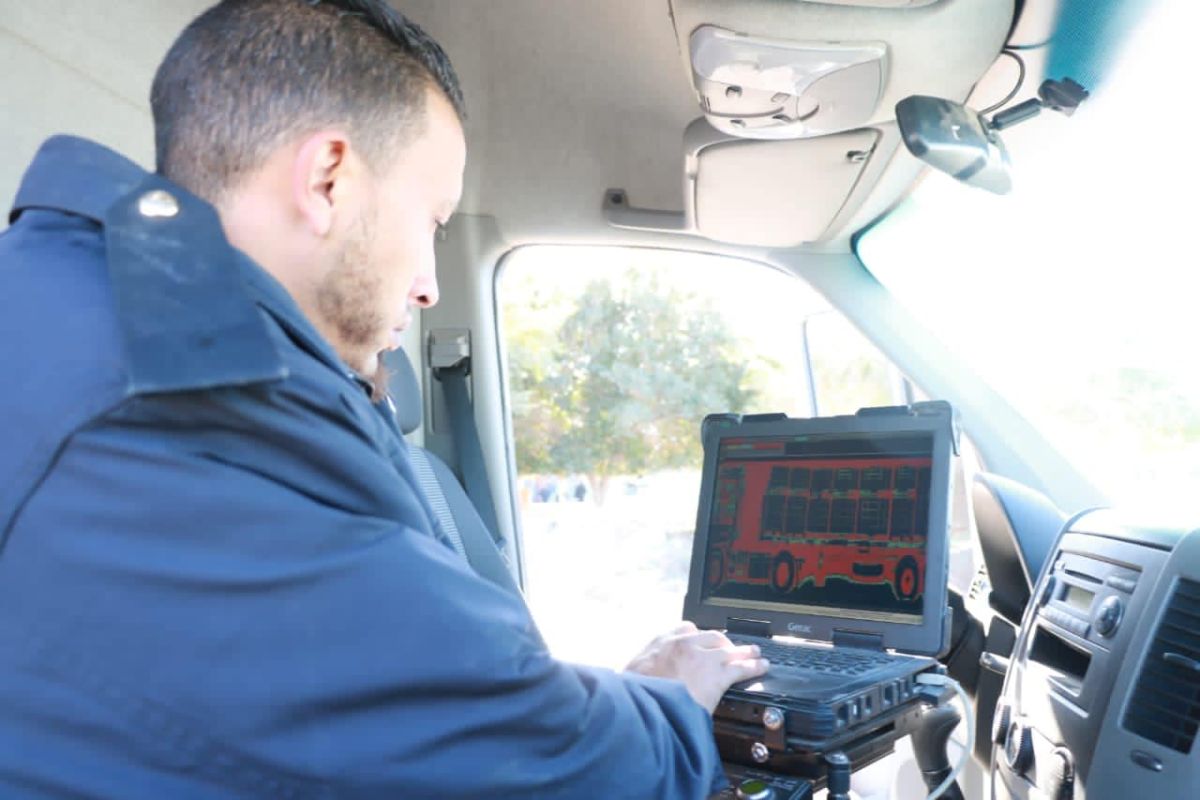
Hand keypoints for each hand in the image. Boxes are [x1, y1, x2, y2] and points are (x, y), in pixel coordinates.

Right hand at [624, 621, 768, 712]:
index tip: (704, 640)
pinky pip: (740, 668)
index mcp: (662, 643)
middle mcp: (684, 644)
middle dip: (725, 643)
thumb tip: (644, 679)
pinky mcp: (717, 676)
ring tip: (755, 654)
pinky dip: (753, 667)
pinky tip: (761, 667)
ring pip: (729, 651)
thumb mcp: (633, 677)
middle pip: (712, 638)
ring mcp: (702, 658)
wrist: (644, 707)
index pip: (686, 629)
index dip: (699, 636)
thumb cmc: (636, 697)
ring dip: (744, 652)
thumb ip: (645, 671)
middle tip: (733, 648)